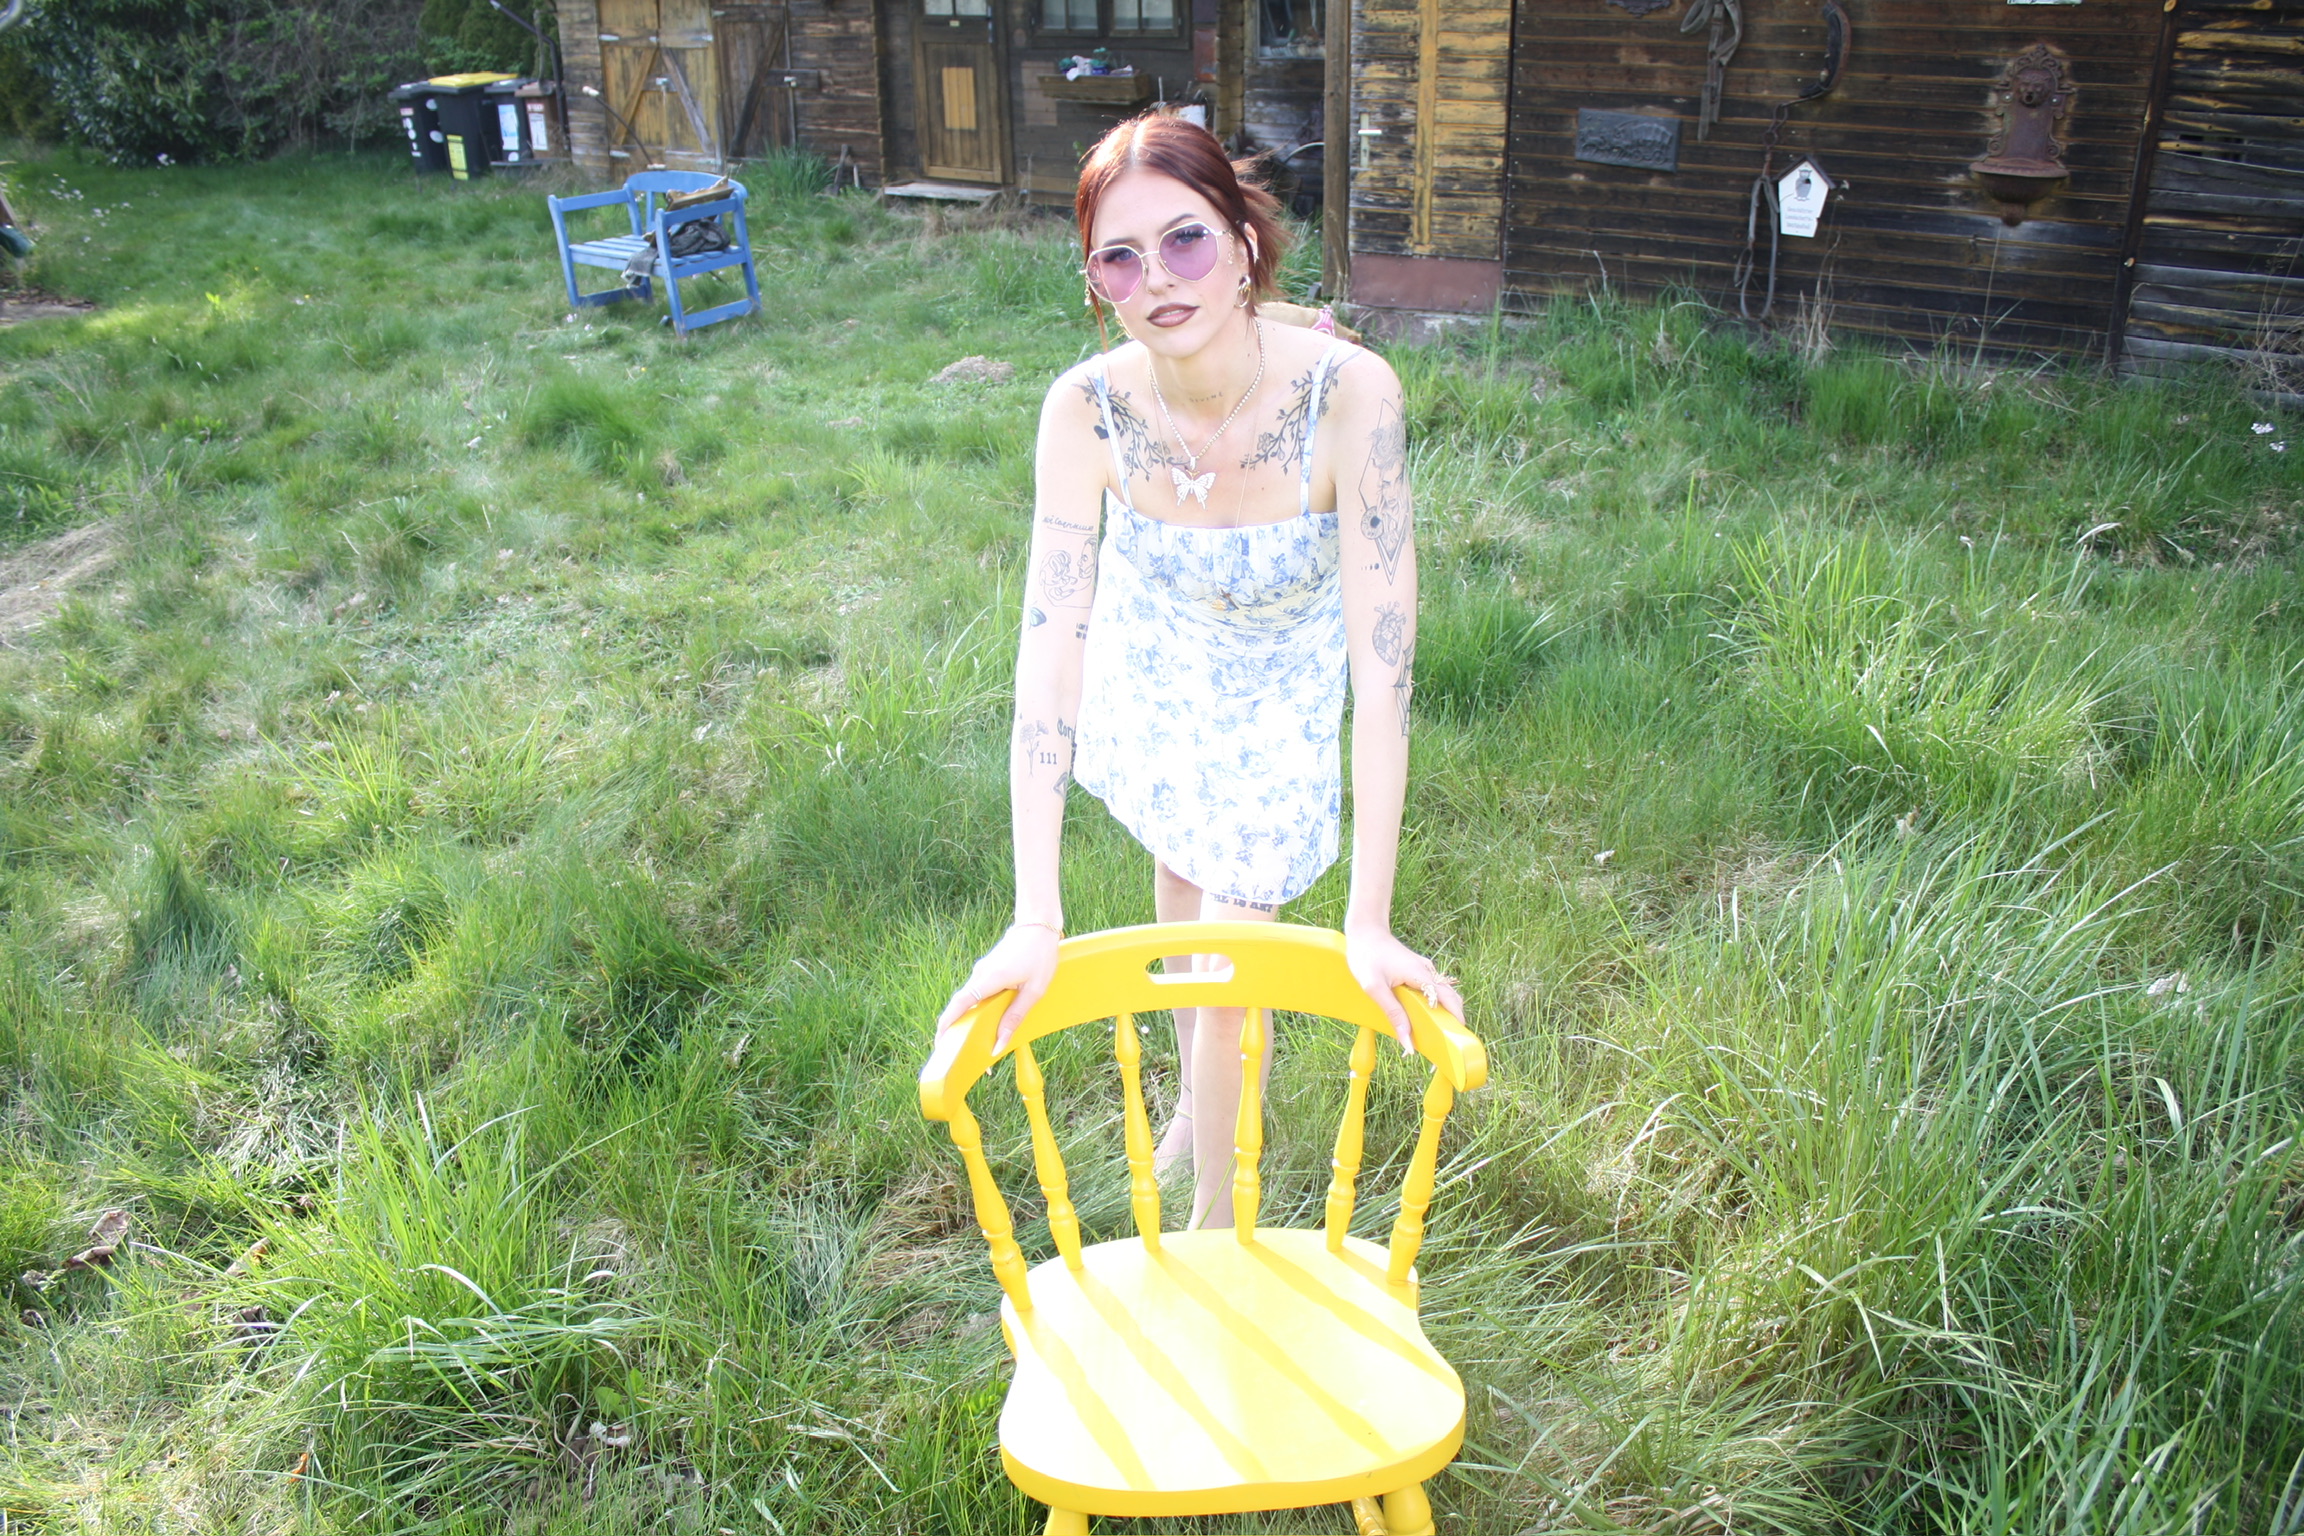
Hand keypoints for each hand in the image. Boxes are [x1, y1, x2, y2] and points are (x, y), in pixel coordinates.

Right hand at [937, 923, 1061, 1050]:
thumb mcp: (1034, 991)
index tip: (940, 1041)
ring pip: (969, 998)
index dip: (948, 1023)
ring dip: (968, 1017)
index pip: (960, 1003)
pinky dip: (978, 1006)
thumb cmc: (1040, 956)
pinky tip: (988, 1018)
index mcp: (990, 978)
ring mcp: (982, 970)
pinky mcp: (987, 969)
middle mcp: (980, 974)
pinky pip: (978, 991)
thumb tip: (999, 1044)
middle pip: (960, 1004)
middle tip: (956, 1051)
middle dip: (955, 1027)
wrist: (1039, 925)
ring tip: (974, 1040)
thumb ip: (1015, 1017)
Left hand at [1344, 925, 1461, 1054]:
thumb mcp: (1374, 988)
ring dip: (1443, 1012)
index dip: (1456, 1019)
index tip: (1457, 1039)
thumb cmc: (1367, 957)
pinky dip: (1433, 1004)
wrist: (1364, 931)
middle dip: (1452, 1019)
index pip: (1449, 999)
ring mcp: (1424, 970)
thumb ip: (1393, 1013)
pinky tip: (1421, 1016)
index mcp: (1421, 974)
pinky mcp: (1418, 971)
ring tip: (1434, 1033)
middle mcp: (1428, 971)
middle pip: (1451, 998)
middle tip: (1446, 1042)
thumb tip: (1407, 1041)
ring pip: (1443, 994)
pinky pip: (1432, 990)